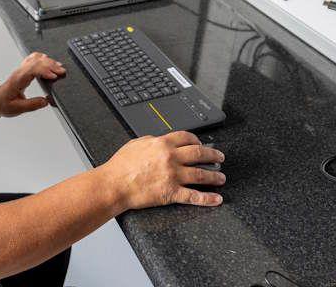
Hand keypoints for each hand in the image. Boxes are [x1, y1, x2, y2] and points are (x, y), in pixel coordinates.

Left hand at [0, 52, 66, 117]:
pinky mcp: (22, 71)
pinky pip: (32, 59)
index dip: (45, 70)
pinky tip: (48, 62)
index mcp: (18, 80)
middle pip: (36, 61)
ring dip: (48, 61)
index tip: (54, 76)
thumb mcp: (17, 109)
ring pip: (35, 58)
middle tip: (62, 72)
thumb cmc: (3, 104)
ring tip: (58, 67)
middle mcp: (19, 72)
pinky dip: (42, 59)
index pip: (33, 69)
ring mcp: (20, 70)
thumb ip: (32, 105)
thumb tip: (46, 101)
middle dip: (51, 65)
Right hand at [100, 131, 225, 209]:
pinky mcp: (171, 192)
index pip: (187, 138)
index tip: (202, 144)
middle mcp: (171, 158)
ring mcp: (173, 175)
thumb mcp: (136, 144)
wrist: (114, 184)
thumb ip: (151, 141)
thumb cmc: (120, 166)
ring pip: (201, 174)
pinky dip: (208, 198)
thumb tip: (159, 140)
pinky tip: (216, 198)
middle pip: (199, 154)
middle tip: (219, 158)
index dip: (198, 140)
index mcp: (162, 144)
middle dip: (213, 155)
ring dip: (214, 176)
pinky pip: (194, 196)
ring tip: (221, 177)